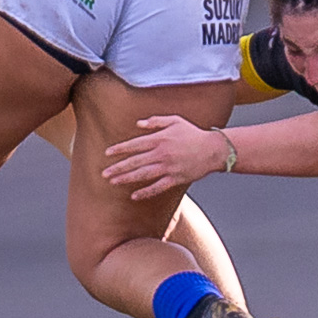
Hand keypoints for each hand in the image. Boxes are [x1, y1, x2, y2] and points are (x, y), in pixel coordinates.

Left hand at [103, 115, 228, 200]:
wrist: (213, 149)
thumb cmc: (193, 134)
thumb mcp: (175, 121)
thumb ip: (155, 121)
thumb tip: (138, 123)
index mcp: (160, 138)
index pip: (135, 144)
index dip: (120, 149)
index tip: (107, 154)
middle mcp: (162, 153)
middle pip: (135, 161)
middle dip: (118, 167)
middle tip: (104, 174)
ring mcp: (168, 167)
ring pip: (143, 175)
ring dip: (126, 179)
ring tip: (113, 182)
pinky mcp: (175, 178)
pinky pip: (157, 187)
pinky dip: (145, 192)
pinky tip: (134, 196)